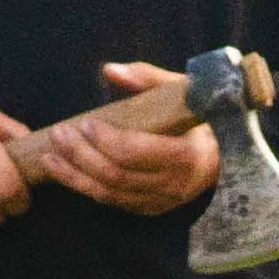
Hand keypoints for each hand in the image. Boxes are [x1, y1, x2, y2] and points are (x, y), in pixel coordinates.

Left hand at [38, 59, 222, 218]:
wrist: (227, 153)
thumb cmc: (202, 116)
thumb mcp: (184, 91)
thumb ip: (147, 78)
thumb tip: (109, 70)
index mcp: (187, 155)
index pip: (137, 153)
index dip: (106, 140)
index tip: (86, 122)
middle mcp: (174, 185)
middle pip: (117, 175)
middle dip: (81, 155)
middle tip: (59, 133)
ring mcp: (161, 202)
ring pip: (109, 193)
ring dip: (74, 174)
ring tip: (50, 153)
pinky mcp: (149, 208)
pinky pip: (110, 201)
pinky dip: (83, 186)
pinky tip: (63, 169)